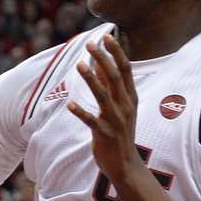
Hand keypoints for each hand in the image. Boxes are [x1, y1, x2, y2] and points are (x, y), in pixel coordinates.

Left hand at [68, 34, 142, 182]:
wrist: (126, 164)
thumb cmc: (120, 132)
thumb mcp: (120, 107)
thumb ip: (111, 87)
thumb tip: (100, 65)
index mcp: (131, 98)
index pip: (125, 69)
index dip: (116, 52)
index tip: (106, 36)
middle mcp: (126, 106)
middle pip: (115, 77)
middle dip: (103, 59)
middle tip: (90, 44)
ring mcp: (117, 120)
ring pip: (103, 96)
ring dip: (91, 79)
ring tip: (79, 65)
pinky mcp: (105, 135)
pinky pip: (92, 121)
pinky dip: (81, 113)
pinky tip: (69, 105)